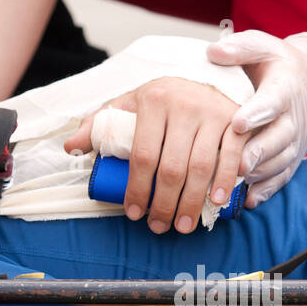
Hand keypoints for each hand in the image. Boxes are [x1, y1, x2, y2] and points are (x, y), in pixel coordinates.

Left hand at [63, 78, 247, 233]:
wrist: (201, 79)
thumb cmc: (160, 102)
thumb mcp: (127, 106)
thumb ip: (99, 125)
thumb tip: (70, 148)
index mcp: (152, 101)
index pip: (142, 155)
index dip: (137, 189)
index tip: (134, 212)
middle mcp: (184, 105)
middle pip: (172, 167)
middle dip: (163, 204)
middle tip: (158, 226)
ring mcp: (212, 112)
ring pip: (201, 167)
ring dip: (192, 202)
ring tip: (183, 225)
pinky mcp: (235, 120)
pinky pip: (231, 156)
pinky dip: (224, 181)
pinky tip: (215, 202)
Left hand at [207, 30, 306, 206]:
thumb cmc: (277, 63)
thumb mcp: (262, 47)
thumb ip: (239, 49)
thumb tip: (213, 51)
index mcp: (283, 88)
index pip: (272, 102)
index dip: (256, 114)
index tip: (237, 123)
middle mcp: (292, 118)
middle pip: (278, 139)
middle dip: (258, 153)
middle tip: (236, 164)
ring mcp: (294, 141)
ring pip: (280, 162)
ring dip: (260, 174)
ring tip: (234, 183)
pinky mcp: (292, 158)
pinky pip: (282, 177)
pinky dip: (267, 190)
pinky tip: (248, 201)